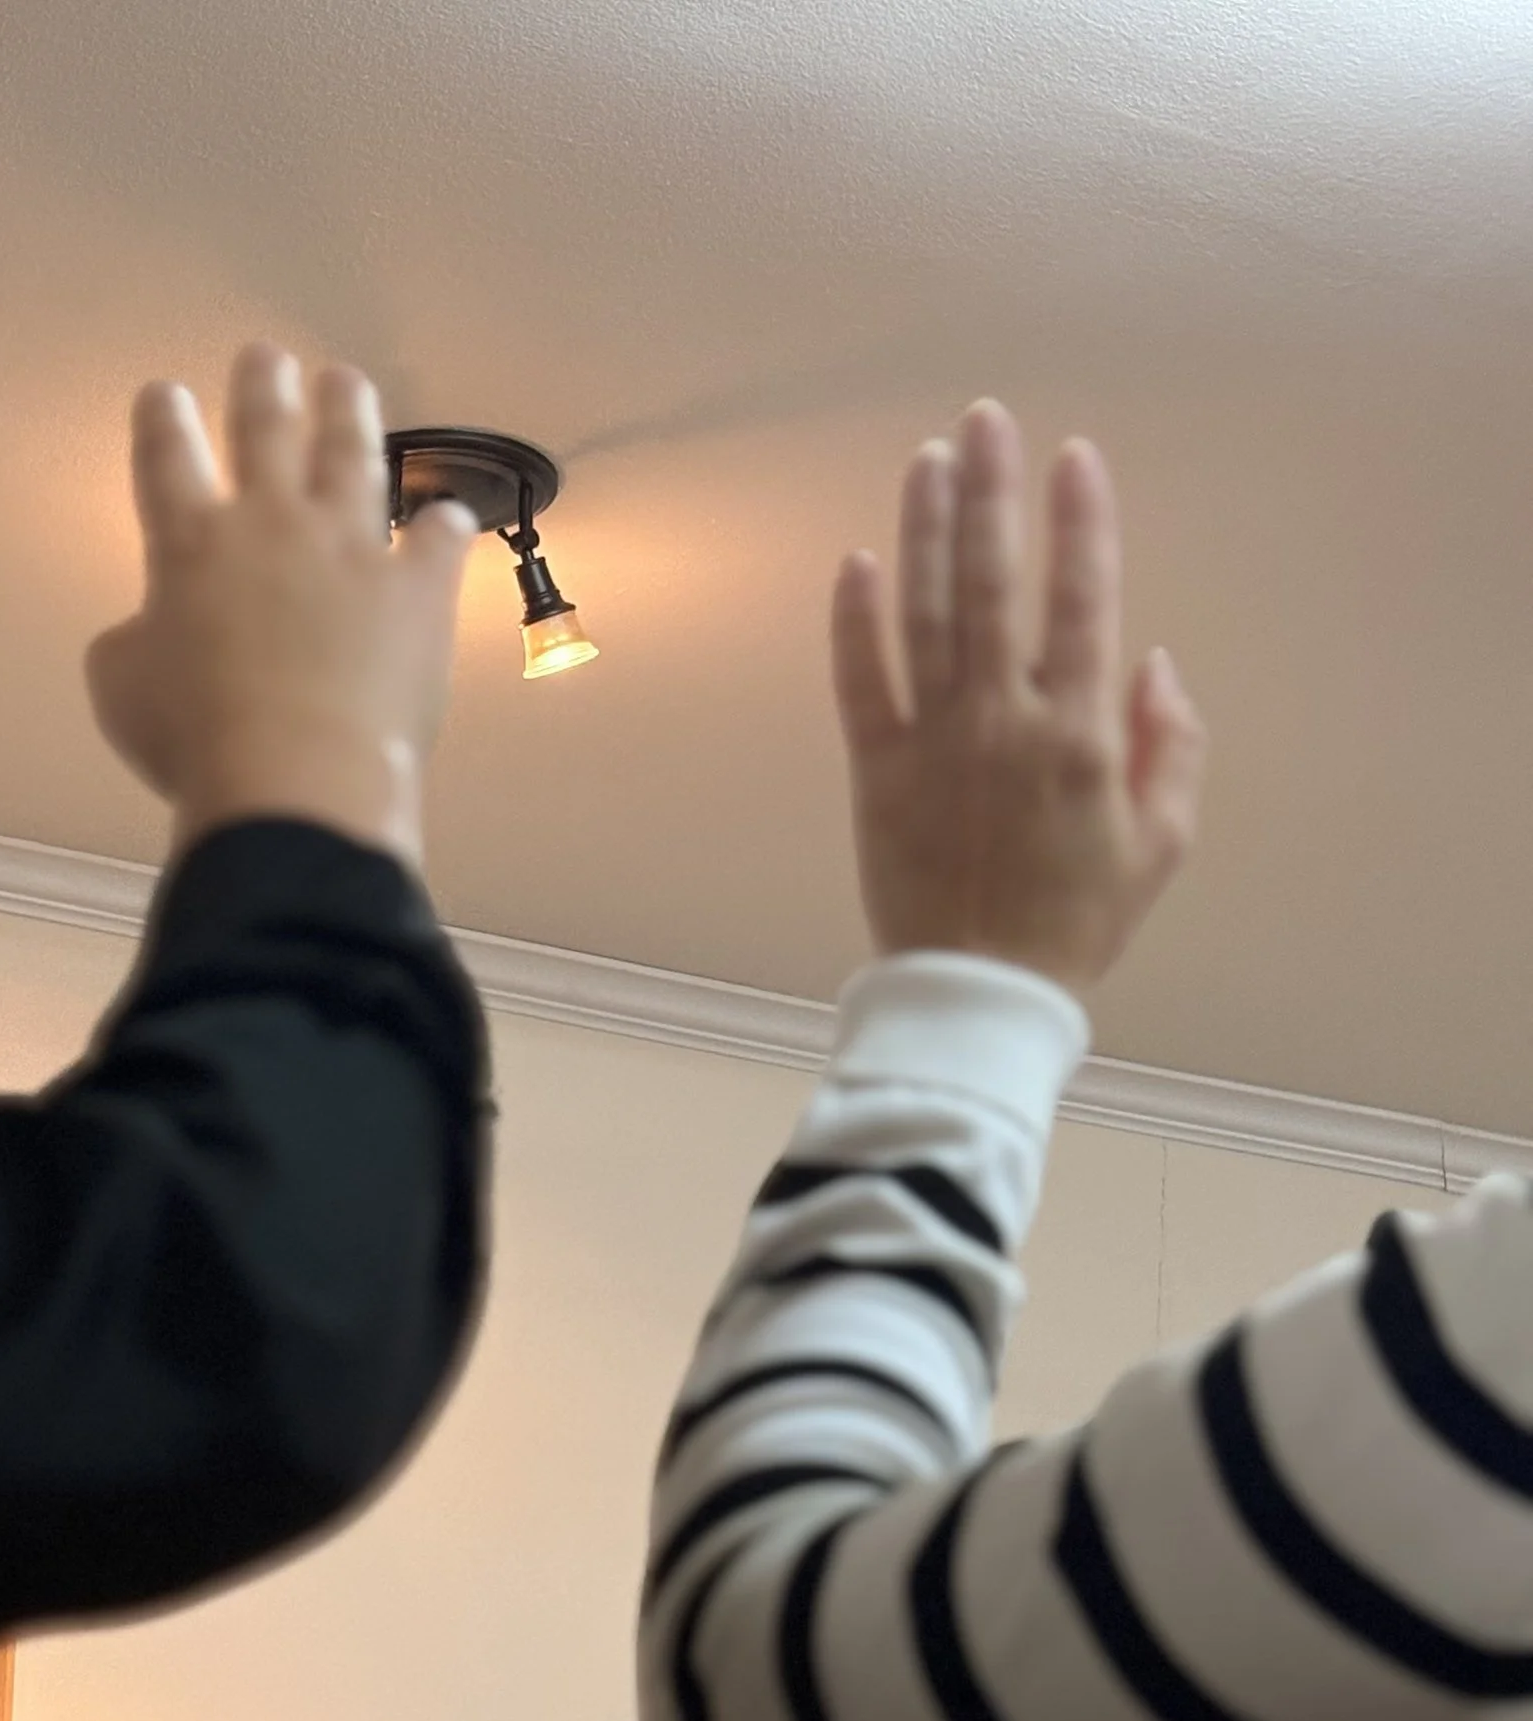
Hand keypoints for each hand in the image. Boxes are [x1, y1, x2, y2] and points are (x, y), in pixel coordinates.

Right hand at [87, 342, 476, 873]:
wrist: (296, 782)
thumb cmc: (194, 741)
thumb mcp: (122, 688)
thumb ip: (131, 641)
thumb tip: (147, 629)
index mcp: (190, 540)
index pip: (168, 457)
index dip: (164, 420)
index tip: (166, 394)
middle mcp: (272, 521)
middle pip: (267, 429)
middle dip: (263, 386)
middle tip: (265, 358)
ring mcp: (353, 547)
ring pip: (352, 455)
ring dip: (347, 412)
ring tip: (345, 383)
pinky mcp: (418, 588)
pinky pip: (437, 541)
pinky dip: (442, 529)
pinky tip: (449, 520)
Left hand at [830, 400, 1204, 994]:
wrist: (978, 996)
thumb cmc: (1076, 922)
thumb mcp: (1160, 844)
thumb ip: (1169, 745)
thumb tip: (1151, 661)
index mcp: (1079, 735)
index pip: (1083, 601)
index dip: (1080, 523)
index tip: (1074, 458)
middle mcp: (1002, 722)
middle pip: (994, 583)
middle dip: (991, 493)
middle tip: (986, 420)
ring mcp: (932, 743)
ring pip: (924, 613)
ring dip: (925, 529)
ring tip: (929, 459)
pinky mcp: (874, 774)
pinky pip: (860, 684)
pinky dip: (856, 621)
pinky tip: (858, 560)